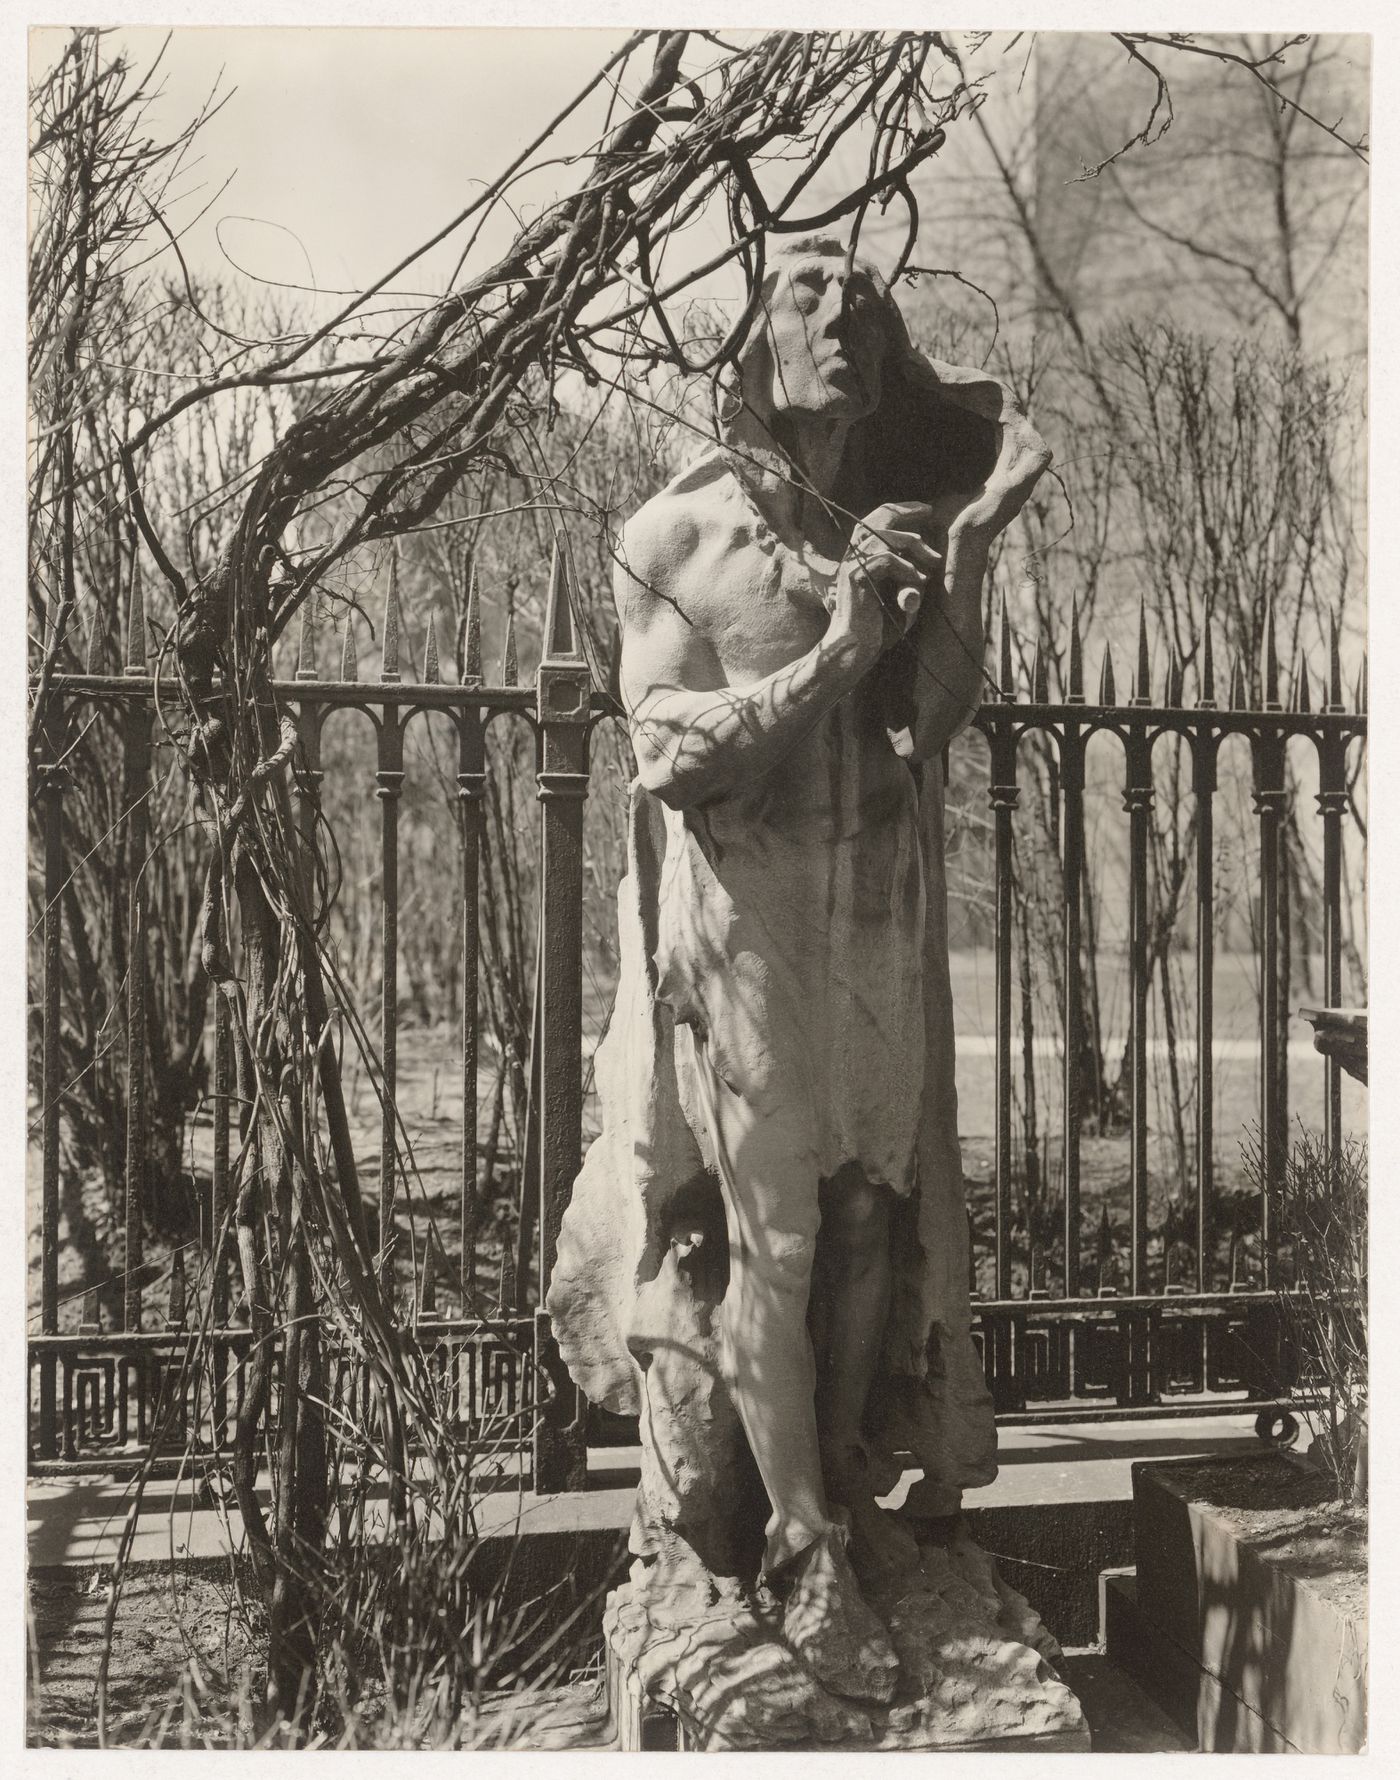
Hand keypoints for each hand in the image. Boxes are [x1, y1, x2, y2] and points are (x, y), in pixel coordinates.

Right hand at [827, 501, 942, 665]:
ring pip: (884, 537)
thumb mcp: (900, 593)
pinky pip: (885, 559)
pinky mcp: (856, 578)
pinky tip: (918, 581)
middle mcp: (853, 557)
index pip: (877, 520)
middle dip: (907, 512)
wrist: (855, 650)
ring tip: (933, 562)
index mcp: (861, 557)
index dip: (900, 510)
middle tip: (930, 511)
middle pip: (878, 519)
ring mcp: (852, 566)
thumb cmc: (879, 627)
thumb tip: (932, 557)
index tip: (926, 510)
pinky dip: (906, 568)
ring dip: (914, 545)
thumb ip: (910, 574)